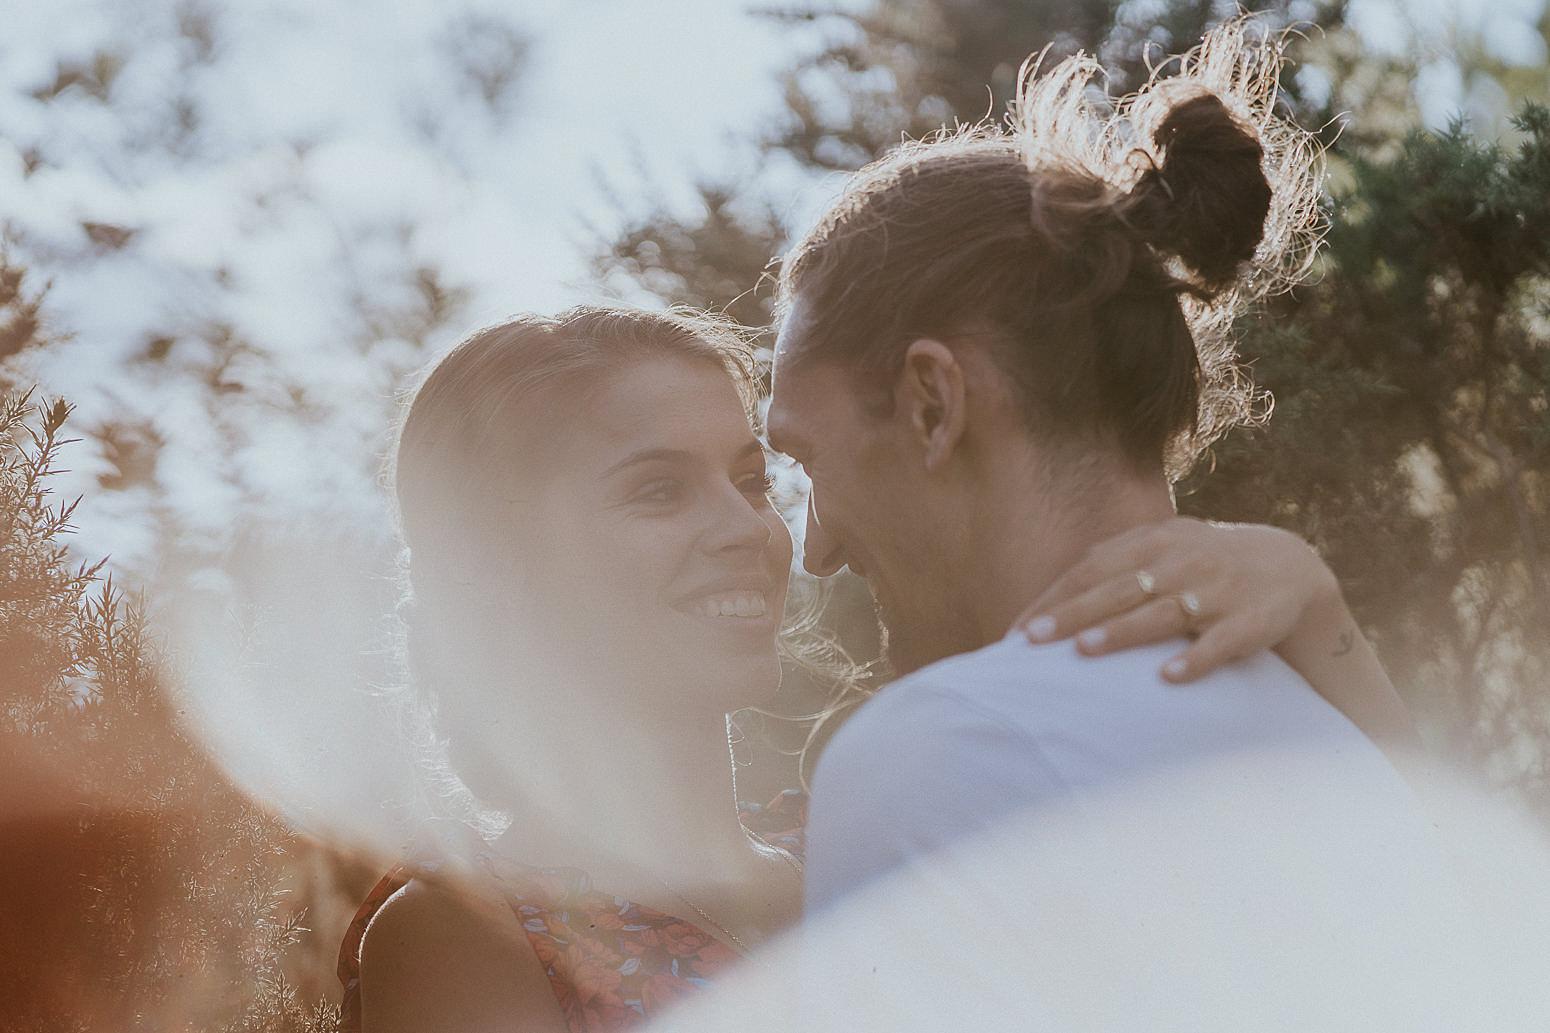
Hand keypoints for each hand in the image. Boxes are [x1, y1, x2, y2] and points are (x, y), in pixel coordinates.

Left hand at [1015, 518, 1339, 682]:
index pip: (1092, 570)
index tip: (1019, 631)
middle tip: (1032, 640)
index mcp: (1154, 543)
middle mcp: (1181, 563)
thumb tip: (1065, 577)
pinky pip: (1220, 642)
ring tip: (1084, 649)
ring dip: (1122, 631)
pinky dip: (1196, 659)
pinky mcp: (1249, 621)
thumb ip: (1118, 557)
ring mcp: (1216, 591)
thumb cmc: (1206, 560)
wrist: (1290, 566)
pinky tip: (1169, 677)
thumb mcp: (1165, 544)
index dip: (1054, 599)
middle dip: (1073, 615)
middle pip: (1117, 590)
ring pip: (1162, 614)